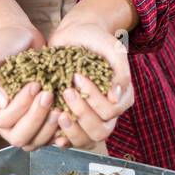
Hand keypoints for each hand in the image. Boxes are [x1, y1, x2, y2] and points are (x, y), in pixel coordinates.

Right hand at [0, 23, 62, 150]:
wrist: (20, 37)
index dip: (21, 106)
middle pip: (19, 137)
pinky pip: (48, 137)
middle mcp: (1, 121)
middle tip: (49, 95)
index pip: (4, 120)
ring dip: (49, 127)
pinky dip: (59, 133)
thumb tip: (1, 103)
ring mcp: (21, 123)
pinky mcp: (38, 121)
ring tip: (61, 107)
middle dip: (36, 119)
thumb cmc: (4, 45)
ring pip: (34, 141)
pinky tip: (69, 120)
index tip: (35, 85)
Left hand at [45, 13, 133, 150]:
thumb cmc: (96, 40)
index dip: (94, 98)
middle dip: (82, 113)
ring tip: (57, 113)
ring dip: (72, 129)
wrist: (76, 34)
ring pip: (86, 140)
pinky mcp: (74, 120)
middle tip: (66, 91)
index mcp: (122, 97)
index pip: (111, 110)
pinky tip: (53, 130)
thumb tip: (116, 97)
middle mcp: (108, 112)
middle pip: (100, 131)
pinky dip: (61, 137)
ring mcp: (91, 118)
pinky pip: (70, 140)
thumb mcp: (112, 48)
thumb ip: (120, 71)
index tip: (78, 77)